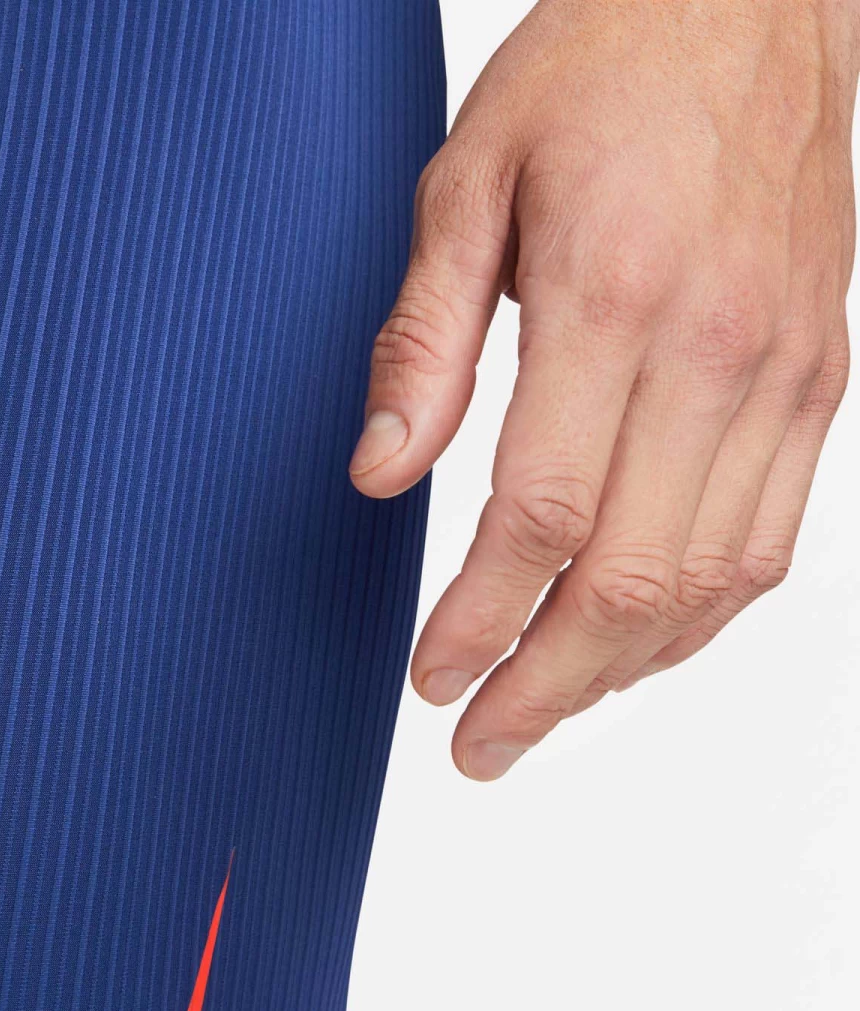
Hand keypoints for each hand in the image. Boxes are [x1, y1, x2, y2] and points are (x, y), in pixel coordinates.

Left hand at [351, 0, 858, 779]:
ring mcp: (783, 374)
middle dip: (543, 688)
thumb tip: (377, 477)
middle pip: (628, 580)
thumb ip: (421, 339)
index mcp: (614, 301)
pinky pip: (768, 544)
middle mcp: (716, 351)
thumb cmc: (601, 77)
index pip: (538, 518)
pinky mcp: (818, 383)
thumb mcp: (467, 181)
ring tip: (539, 715)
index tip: (429, 677)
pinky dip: (696, 622)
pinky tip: (632, 652)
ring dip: (616, 674)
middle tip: (477, 749)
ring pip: (707, 583)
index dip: (477, 620)